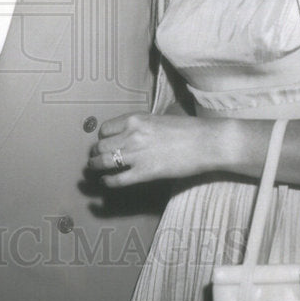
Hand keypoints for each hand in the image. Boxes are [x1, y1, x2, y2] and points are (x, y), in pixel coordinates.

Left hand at [87, 111, 222, 186]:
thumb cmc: (187, 129)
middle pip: (100, 146)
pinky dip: (108, 181)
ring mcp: (136, 154)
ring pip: (103, 161)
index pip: (105, 129)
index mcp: (134, 119)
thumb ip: (141, 126)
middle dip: (95, 153)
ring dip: (95, 166)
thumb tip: (131, 135)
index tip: (105, 142)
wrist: (205, 142)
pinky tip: (106, 181)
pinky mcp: (144, 173)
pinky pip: (117, 179)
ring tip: (94, 169)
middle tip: (95, 157)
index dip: (103, 137)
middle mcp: (131, 135)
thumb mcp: (158, 119)